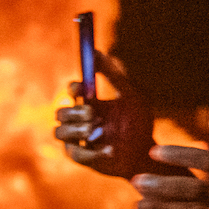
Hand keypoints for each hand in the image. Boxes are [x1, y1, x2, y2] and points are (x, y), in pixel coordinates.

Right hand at [53, 50, 154, 178]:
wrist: (149, 153)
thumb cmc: (139, 122)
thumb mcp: (131, 96)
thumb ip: (113, 75)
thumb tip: (96, 50)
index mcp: (91, 103)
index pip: (73, 92)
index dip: (74, 88)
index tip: (82, 88)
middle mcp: (81, 121)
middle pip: (61, 112)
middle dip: (73, 111)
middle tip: (92, 113)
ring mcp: (80, 140)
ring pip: (59, 132)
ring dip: (75, 129)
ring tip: (94, 129)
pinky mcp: (85, 158)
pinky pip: (76, 154)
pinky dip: (90, 152)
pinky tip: (110, 150)